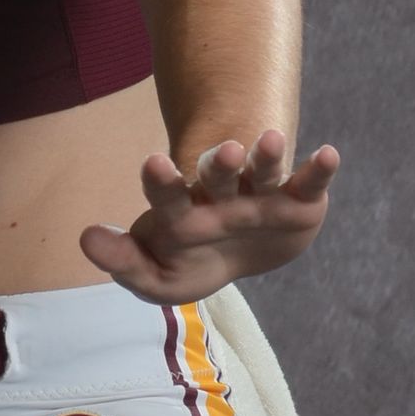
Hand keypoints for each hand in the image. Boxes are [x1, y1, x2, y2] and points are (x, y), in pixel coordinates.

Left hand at [79, 131, 339, 303]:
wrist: (236, 256)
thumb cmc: (187, 260)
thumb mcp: (155, 276)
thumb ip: (123, 260)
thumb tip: (86, 237)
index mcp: (182, 212)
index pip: (167, 194)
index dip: (161, 181)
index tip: (153, 163)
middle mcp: (220, 196)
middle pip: (216, 175)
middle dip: (219, 163)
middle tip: (224, 150)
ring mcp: (259, 197)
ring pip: (261, 171)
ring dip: (266, 156)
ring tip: (272, 139)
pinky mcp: (298, 203)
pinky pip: (307, 183)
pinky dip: (318, 169)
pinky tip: (328, 154)